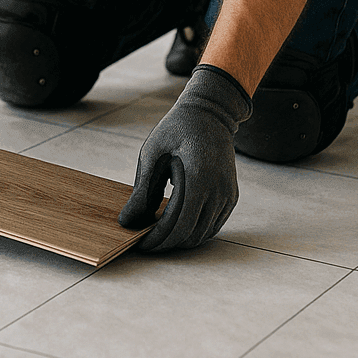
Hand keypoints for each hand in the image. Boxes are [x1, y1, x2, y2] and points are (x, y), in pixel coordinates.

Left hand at [118, 64, 251, 251]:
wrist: (210, 114)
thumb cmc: (177, 129)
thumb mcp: (152, 153)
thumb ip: (141, 190)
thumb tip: (126, 221)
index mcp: (198, 178)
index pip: (178, 225)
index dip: (158, 240)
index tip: (140, 243)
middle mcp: (218, 190)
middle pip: (191, 235)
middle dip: (167, 243)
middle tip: (146, 241)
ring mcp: (228, 194)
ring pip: (203, 234)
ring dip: (181, 239)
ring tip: (159, 233)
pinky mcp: (231, 197)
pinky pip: (213, 225)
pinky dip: (194, 231)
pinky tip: (177, 225)